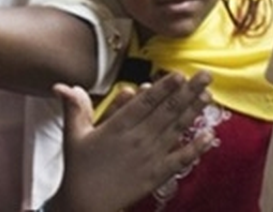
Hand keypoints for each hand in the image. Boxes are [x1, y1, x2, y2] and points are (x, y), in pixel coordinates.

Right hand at [52, 71, 214, 211]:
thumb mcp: (74, 134)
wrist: (85, 205)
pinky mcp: (157, 175)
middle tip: (205, 75)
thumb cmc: (79, 168)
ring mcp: (150, 157)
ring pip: (176, 129)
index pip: (146, 102)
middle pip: (167, 111)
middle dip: (188, 92)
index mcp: (118, 127)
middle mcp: (137, 139)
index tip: (179, 74)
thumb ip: (74, 107)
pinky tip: (209, 135)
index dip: (164, 88)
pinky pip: (180, 159)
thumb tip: (63, 86)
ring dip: (194, 111)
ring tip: (208, 96)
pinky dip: (196, 147)